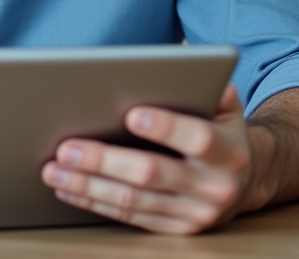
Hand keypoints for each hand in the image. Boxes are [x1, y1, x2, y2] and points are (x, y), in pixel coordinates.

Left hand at [40, 84, 258, 234]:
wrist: (245, 182)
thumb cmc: (221, 132)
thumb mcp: (226, 107)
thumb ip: (209, 86)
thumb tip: (181, 68)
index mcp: (230, 152)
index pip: (198, 138)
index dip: (166, 127)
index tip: (130, 114)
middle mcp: (214, 188)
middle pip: (150, 173)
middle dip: (103, 160)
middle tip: (65, 148)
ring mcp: (194, 214)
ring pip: (132, 200)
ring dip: (88, 185)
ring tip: (53, 171)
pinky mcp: (176, 231)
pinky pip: (129, 217)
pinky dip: (94, 203)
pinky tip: (69, 190)